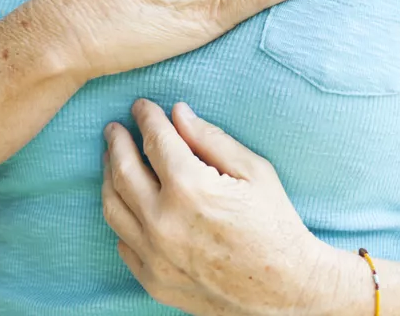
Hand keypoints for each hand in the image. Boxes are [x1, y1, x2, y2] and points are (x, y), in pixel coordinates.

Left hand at [101, 98, 342, 315]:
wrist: (290, 291)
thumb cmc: (277, 226)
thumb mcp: (254, 171)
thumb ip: (210, 139)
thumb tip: (178, 113)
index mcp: (190, 189)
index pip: (155, 140)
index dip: (146, 118)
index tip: (141, 107)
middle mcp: (164, 222)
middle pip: (123, 170)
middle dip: (117, 143)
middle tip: (114, 129)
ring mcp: (156, 256)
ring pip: (114, 207)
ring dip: (109, 177)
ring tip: (112, 161)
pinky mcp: (155, 281)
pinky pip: (124, 243)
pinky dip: (122, 218)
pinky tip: (127, 204)